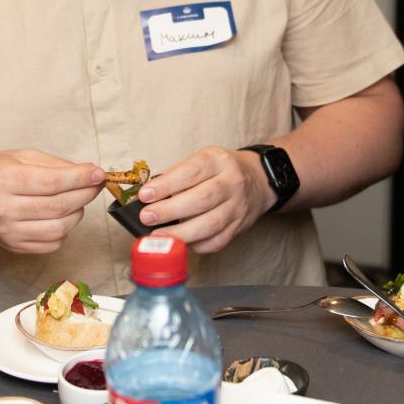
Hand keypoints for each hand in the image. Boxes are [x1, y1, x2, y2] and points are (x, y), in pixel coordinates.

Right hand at [0, 149, 103, 253]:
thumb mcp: (21, 156)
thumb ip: (56, 164)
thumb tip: (89, 173)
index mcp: (3, 180)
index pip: (52, 182)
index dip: (81, 178)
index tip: (99, 173)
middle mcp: (3, 209)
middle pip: (59, 206)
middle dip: (85, 194)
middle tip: (95, 184)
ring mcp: (8, 232)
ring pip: (60, 228)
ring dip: (78, 212)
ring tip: (76, 198)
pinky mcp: (14, 247)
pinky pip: (53, 243)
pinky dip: (65, 229)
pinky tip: (61, 215)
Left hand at [135, 147, 269, 253]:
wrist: (258, 180)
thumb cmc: (221, 170)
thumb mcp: (203, 159)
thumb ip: (177, 174)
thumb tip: (149, 194)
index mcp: (219, 161)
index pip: (191, 172)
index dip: (167, 185)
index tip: (145, 195)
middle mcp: (232, 183)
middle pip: (202, 199)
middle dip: (170, 211)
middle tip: (147, 217)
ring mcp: (238, 207)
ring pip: (210, 225)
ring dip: (181, 233)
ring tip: (158, 235)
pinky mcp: (239, 227)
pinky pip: (217, 241)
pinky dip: (195, 245)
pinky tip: (179, 243)